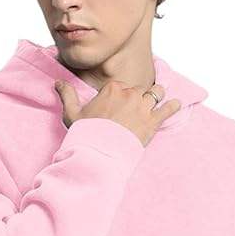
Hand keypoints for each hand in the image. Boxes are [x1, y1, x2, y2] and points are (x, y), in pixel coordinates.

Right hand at [54, 78, 180, 146]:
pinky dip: (173, 106)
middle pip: (139, 89)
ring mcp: (143, 106)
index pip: (121, 86)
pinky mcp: (153, 121)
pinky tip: (176, 104)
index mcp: (112, 88)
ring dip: (156, 97)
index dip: (121, 95)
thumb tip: (57, 83)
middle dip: (137, 98)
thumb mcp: (72, 113)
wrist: (100, 152)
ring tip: (157, 100)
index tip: (119, 106)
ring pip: (156, 94)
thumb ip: (67, 95)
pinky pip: (168, 109)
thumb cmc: (86, 134)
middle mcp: (130, 93)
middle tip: (135, 109)